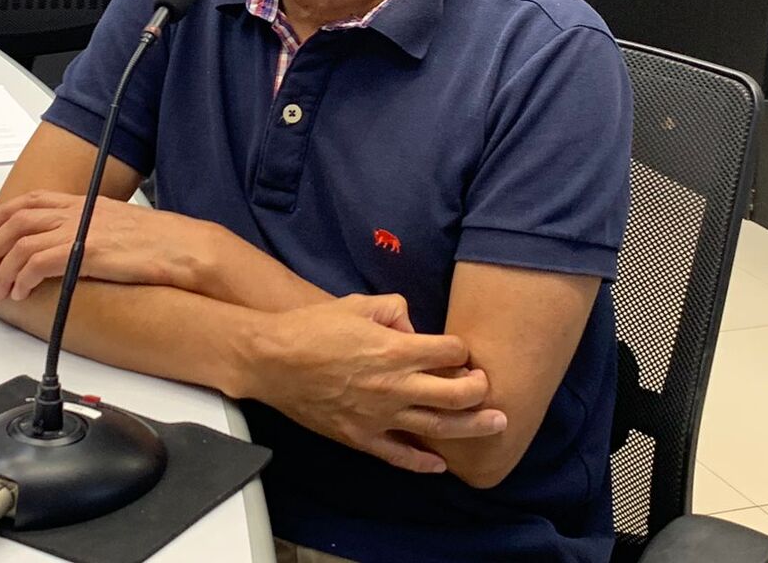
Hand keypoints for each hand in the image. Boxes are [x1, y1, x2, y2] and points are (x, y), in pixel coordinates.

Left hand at [0, 190, 202, 301]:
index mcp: (86, 202)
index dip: (6, 211)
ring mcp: (79, 230)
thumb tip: (80, 246)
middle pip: (19, 220)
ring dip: (2, 270)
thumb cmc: (160, 240)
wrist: (180, 246)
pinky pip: (37, 264)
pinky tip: (20, 293)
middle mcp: (78, 211)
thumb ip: (95, 230)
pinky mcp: (82, 252)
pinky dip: (22, 279)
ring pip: (22, 245)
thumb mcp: (120, 226)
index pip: (35, 199)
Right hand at [247, 294, 507, 473]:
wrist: (272, 360)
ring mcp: (379, 416)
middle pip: (456, 394)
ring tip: (495, 424)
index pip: (450, 353)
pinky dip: (423, 463)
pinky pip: (400, 456)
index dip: (462, 350)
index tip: (462, 351)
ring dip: (471, 427)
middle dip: (480, 390)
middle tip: (488, 387)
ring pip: (438, 428)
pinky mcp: (360, 437)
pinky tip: (440, 464)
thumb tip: (412, 326)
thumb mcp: (358, 303)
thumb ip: (394, 309)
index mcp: (395, 350)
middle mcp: (395, 386)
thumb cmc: (312, 327)